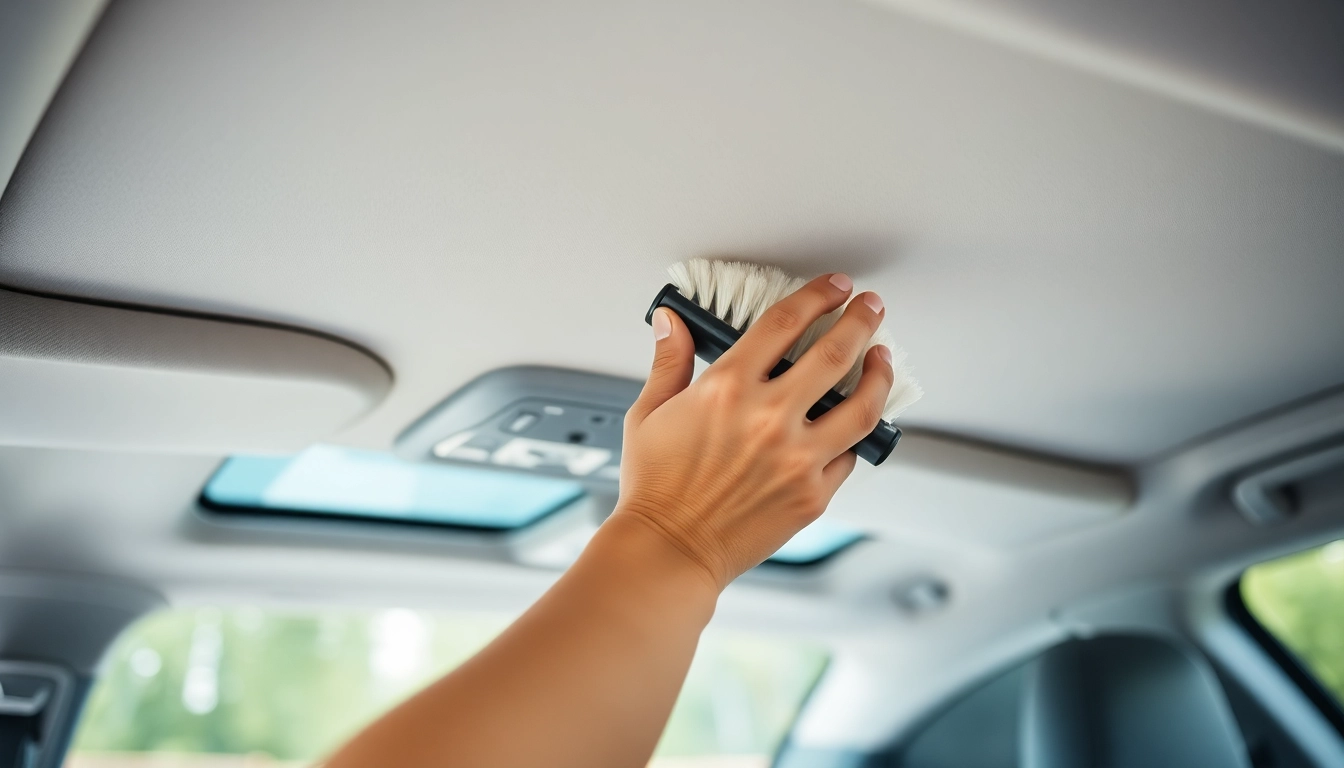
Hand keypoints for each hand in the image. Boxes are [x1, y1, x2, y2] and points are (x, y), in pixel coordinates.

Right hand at [612, 273, 894, 590]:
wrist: (669, 551)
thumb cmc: (656, 490)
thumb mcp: (648, 414)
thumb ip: (668, 363)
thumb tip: (670, 323)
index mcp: (727, 388)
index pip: (785, 322)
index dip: (817, 296)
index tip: (832, 287)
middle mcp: (768, 418)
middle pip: (835, 352)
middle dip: (860, 320)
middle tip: (871, 306)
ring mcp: (797, 458)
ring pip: (861, 405)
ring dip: (879, 373)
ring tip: (882, 356)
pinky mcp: (813, 494)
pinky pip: (849, 456)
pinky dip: (856, 435)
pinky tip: (857, 421)